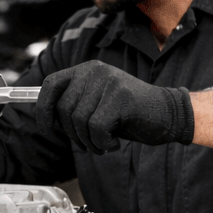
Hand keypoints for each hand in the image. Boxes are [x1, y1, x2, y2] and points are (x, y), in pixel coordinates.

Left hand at [37, 62, 193, 153]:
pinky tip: (115, 141)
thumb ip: (74, 107)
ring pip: (79, 121)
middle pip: (64, 109)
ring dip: (89, 141)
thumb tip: (47, 120)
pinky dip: (102, 142)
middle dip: (73, 134)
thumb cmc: (131, 115)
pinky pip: (96, 128)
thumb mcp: (97, 106)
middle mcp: (94, 71)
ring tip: (105, 142)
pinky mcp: (120, 97)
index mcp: (86, 70)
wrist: (169, 115)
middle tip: (91, 142)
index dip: (43, 109)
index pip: (50, 85)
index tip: (47, 128)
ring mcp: (108, 82)